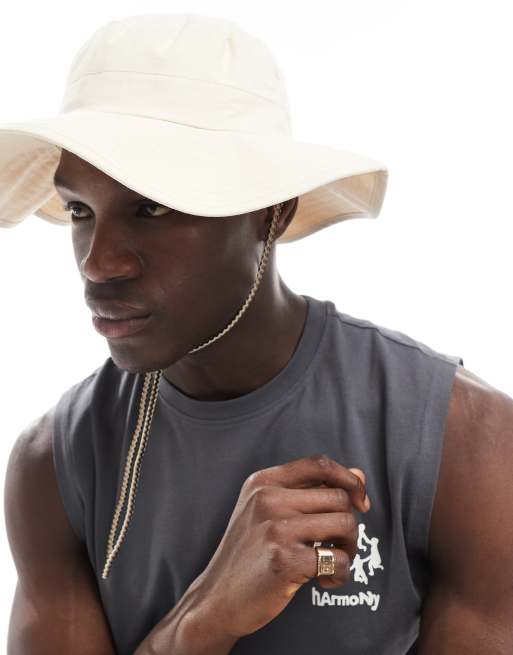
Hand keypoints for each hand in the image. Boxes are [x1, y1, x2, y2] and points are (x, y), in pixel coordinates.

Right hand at [190, 453, 370, 638]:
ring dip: (349, 549)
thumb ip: (313, 490)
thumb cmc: (251, 553)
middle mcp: (268, 499)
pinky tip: (324, 581)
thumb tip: (359, 474)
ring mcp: (275, 529)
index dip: (348, 479)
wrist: (217, 598)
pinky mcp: (285, 560)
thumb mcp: (271, 511)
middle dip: (350, 524)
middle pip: (339, 497)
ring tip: (332, 562)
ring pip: (345, 524)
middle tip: (338, 546)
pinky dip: (341, 574)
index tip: (360, 502)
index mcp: (263, 482)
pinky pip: (339, 559)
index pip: (319, 464)